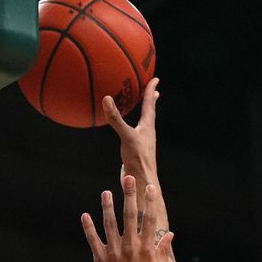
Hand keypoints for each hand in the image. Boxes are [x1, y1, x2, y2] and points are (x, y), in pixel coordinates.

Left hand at [82, 175, 173, 261]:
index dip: (150, 202)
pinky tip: (85, 215)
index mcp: (146, 250)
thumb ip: (163, 252)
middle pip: (130, 216)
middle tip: (128, 178)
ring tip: (106, 192)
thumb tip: (169, 235)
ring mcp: (114, 253)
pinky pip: (93, 241)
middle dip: (130, 195)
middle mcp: (130, 248)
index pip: (149, 220)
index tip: (150, 188)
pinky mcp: (100, 260)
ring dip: (107, 207)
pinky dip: (88, 228)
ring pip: (110, 224)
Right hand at [103, 77, 159, 192]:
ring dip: (142, 114)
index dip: (152, 90)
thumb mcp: (126, 136)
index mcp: (147, 127)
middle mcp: (146, 133)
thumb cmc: (138, 160)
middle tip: (153, 90)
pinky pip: (131, 134)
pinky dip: (128, 127)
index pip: (150, 104)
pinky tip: (123, 131)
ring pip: (142, 124)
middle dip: (150, 101)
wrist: (141, 182)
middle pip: (150, 112)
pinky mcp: (134, 152)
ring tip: (140, 107)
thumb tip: (106, 99)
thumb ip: (116, 119)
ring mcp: (141, 143)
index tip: (155, 78)